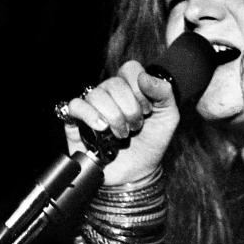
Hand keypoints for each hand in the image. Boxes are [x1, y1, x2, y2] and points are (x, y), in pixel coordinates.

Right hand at [63, 61, 178, 185]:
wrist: (136, 174)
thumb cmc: (151, 144)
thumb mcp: (168, 117)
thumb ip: (164, 92)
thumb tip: (144, 77)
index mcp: (131, 88)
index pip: (130, 69)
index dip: (139, 88)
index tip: (147, 109)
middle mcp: (110, 94)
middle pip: (113, 83)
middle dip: (129, 109)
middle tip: (136, 127)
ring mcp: (93, 107)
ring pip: (96, 94)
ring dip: (113, 116)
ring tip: (121, 134)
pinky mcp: (77, 122)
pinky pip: (75, 105)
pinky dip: (89, 115)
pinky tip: (102, 127)